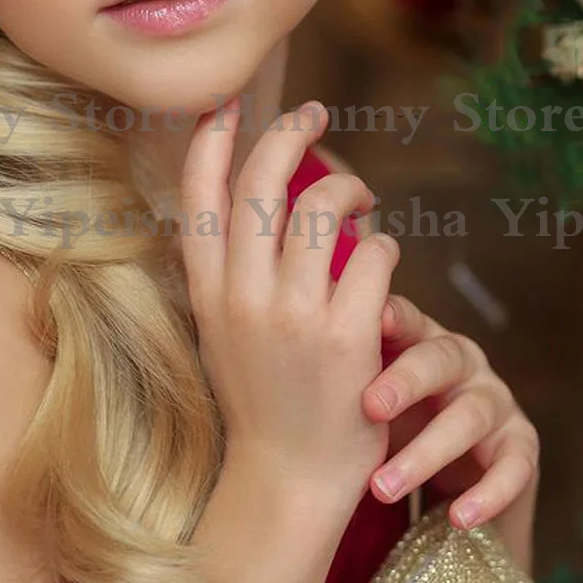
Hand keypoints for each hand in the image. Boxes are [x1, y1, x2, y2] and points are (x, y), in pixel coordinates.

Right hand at [179, 97, 401, 515]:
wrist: (289, 478)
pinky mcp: (347, 335)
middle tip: (314, 112)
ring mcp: (295, 315)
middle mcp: (244, 296)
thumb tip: (258, 200)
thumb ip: (234, 270)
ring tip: (361, 198)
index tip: (226, 104)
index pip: (199, 197)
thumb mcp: (223, 329)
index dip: (210, 141)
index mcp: (207, 293)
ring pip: (323, 207)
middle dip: (290, 133)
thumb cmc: (262, 398)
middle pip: (264, 183)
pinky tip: (382, 254)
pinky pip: (373, 254)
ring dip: (350, 188)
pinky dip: (382, 242)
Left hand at [362, 295, 539, 570]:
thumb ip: (341, 360)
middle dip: (406, 381)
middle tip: (367, 407)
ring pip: (471, 415)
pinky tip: (458, 518)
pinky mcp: (521, 449)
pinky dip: (487, 493)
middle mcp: (463, 361)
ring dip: (428, 452)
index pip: (407, 317)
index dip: (391, 318)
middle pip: (441, 357)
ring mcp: (496, 402)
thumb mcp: (367, 392)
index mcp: (421, 339)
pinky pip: (514, 467)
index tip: (367, 322)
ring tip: (381, 487)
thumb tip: (282, 323)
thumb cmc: (395, 424)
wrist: (447, 484)